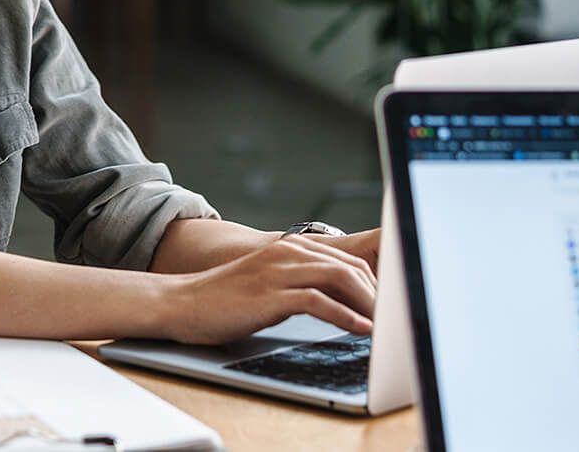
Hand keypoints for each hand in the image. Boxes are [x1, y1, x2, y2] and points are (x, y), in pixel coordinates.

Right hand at [164, 231, 376, 345]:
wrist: (184, 302)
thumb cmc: (225, 297)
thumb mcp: (268, 282)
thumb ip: (300, 282)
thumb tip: (339, 301)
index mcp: (290, 247)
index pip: (347, 259)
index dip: (374, 282)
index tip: (389, 306)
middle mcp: (288, 252)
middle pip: (350, 266)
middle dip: (378, 293)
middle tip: (395, 319)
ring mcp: (279, 271)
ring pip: (339, 279)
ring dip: (368, 304)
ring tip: (385, 327)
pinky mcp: (270, 295)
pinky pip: (319, 302)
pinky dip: (345, 317)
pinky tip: (360, 331)